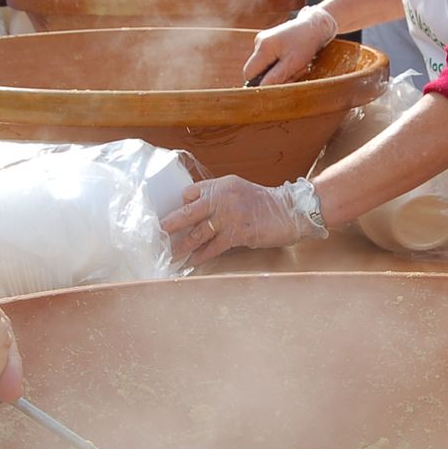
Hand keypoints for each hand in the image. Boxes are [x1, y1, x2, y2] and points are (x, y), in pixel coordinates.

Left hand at [160, 176, 325, 264]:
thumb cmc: (264, 204)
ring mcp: (229, 216)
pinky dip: (201, 256)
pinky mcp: (238, 233)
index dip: (179, 205)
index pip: (191, 192)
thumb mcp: (238, 192)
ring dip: (183, 246)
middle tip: (157, 234)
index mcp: (220, 185)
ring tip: (171, 254)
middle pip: (188, 212)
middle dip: (170, 224)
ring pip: (198, 233)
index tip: (167, 217)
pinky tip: (192, 262)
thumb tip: (195, 212)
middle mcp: (222, 198)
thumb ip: (218, 198)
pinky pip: (214, 247)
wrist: (290, 211)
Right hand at [243, 5, 336, 85]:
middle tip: (292, 73)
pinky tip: (292, 60)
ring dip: (279, 71)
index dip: (258, 84)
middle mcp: (259, 42)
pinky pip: (269, 60)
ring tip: (295, 65)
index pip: (249, 73)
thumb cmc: (306, 44)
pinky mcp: (267, 42)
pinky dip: (280, 64)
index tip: (275, 86)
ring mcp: (262, 41)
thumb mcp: (293, 64)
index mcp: (263, 47)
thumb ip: (276, 77)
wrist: (314, 27)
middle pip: (256, 71)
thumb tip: (261, 89)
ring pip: (264, 67)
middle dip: (272, 77)